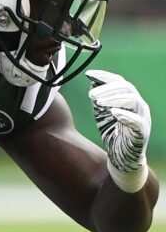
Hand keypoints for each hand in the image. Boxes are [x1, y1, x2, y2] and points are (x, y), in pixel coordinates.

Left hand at [86, 70, 150, 191]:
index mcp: (128, 99)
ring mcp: (142, 118)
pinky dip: (125, 115)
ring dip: (114, 99)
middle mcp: (138, 106)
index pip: (120, 81)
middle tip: (91, 94)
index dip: (105, 76)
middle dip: (108, 89)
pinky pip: (137, 121)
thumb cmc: (112, 131)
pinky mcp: (142, 133)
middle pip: (127, 88)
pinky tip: (113, 112)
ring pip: (133, 101)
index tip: (88, 74)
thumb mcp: (101, 112)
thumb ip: (98, 97)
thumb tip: (91, 79)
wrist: (121, 156)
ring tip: (98, 102)